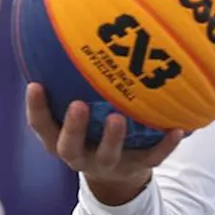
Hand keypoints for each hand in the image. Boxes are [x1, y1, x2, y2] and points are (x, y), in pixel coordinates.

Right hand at [25, 83, 182, 204]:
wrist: (118, 176)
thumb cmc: (93, 133)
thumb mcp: (80, 115)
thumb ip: (74, 88)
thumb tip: (72, 38)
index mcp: (61, 141)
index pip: (42, 126)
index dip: (36, 108)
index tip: (35, 84)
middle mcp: (80, 156)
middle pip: (69, 147)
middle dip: (73, 127)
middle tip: (78, 104)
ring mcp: (110, 164)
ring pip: (108, 154)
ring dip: (112, 137)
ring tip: (118, 116)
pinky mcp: (139, 167)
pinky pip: (154, 157)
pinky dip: (166, 144)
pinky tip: (178, 129)